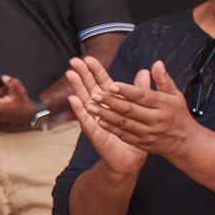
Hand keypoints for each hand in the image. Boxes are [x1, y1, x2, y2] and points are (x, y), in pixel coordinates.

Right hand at [66, 56, 145, 175]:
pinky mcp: (95, 133)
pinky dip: (80, 110)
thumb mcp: (140, 109)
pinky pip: (86, 120)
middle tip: (74, 60)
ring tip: (70, 74)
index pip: (101, 83)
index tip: (88, 57)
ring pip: (85, 101)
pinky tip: (73, 99)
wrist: (131, 158)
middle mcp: (100, 110)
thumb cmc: (134, 133)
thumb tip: (145, 71)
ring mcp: (95, 121)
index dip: (95, 70)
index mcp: (111, 103)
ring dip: (77, 87)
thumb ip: (140, 90)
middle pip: (89, 88)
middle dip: (82, 74)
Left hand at [86, 60, 202, 159]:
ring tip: (91, 107)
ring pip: (124, 123)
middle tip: (95, 94)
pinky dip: (111, 128)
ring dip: (106, 115)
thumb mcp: (175, 95)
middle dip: (111, 102)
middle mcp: (156, 119)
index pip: (142, 96)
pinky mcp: (142, 143)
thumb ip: (163, 80)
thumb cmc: (178, 114)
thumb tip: (157, 63)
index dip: (126, 91)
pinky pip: (124, 135)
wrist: (184, 141)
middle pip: (130, 110)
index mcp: (164, 105)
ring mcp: (148, 133)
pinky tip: (99, 120)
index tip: (111, 85)